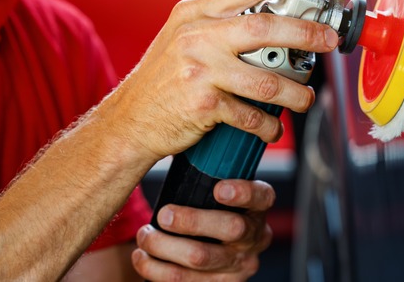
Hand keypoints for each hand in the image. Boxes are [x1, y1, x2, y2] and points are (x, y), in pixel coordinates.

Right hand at [93, 0, 337, 161]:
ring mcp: (200, 70)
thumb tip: (275, 22)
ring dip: (296, 94)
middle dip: (306, 34)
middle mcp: (198, 36)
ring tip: (305, 100)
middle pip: (265, 28)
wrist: (129, 120)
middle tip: (329, 40)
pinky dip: (268, 125)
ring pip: (267, 81)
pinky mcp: (204, 104)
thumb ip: (221, 26)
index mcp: (195, 13)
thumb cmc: (164, 79)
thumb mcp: (183, 38)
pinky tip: (272, 126)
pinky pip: (251, 115)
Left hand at [132, 179, 274, 280]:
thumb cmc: (211, 213)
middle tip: (165, 214)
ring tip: (145, 234)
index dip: (243, 192)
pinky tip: (142, 256)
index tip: (219, 188)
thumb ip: (212, 176)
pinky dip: (155, 268)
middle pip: (230, 228)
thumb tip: (180, 137)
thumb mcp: (220, 196)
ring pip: (201, 258)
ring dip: (165, 246)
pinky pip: (184, 281)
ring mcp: (238, 265)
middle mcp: (254, 237)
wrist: (216, 260)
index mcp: (258, 208)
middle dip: (193, 221)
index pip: (262, 196)